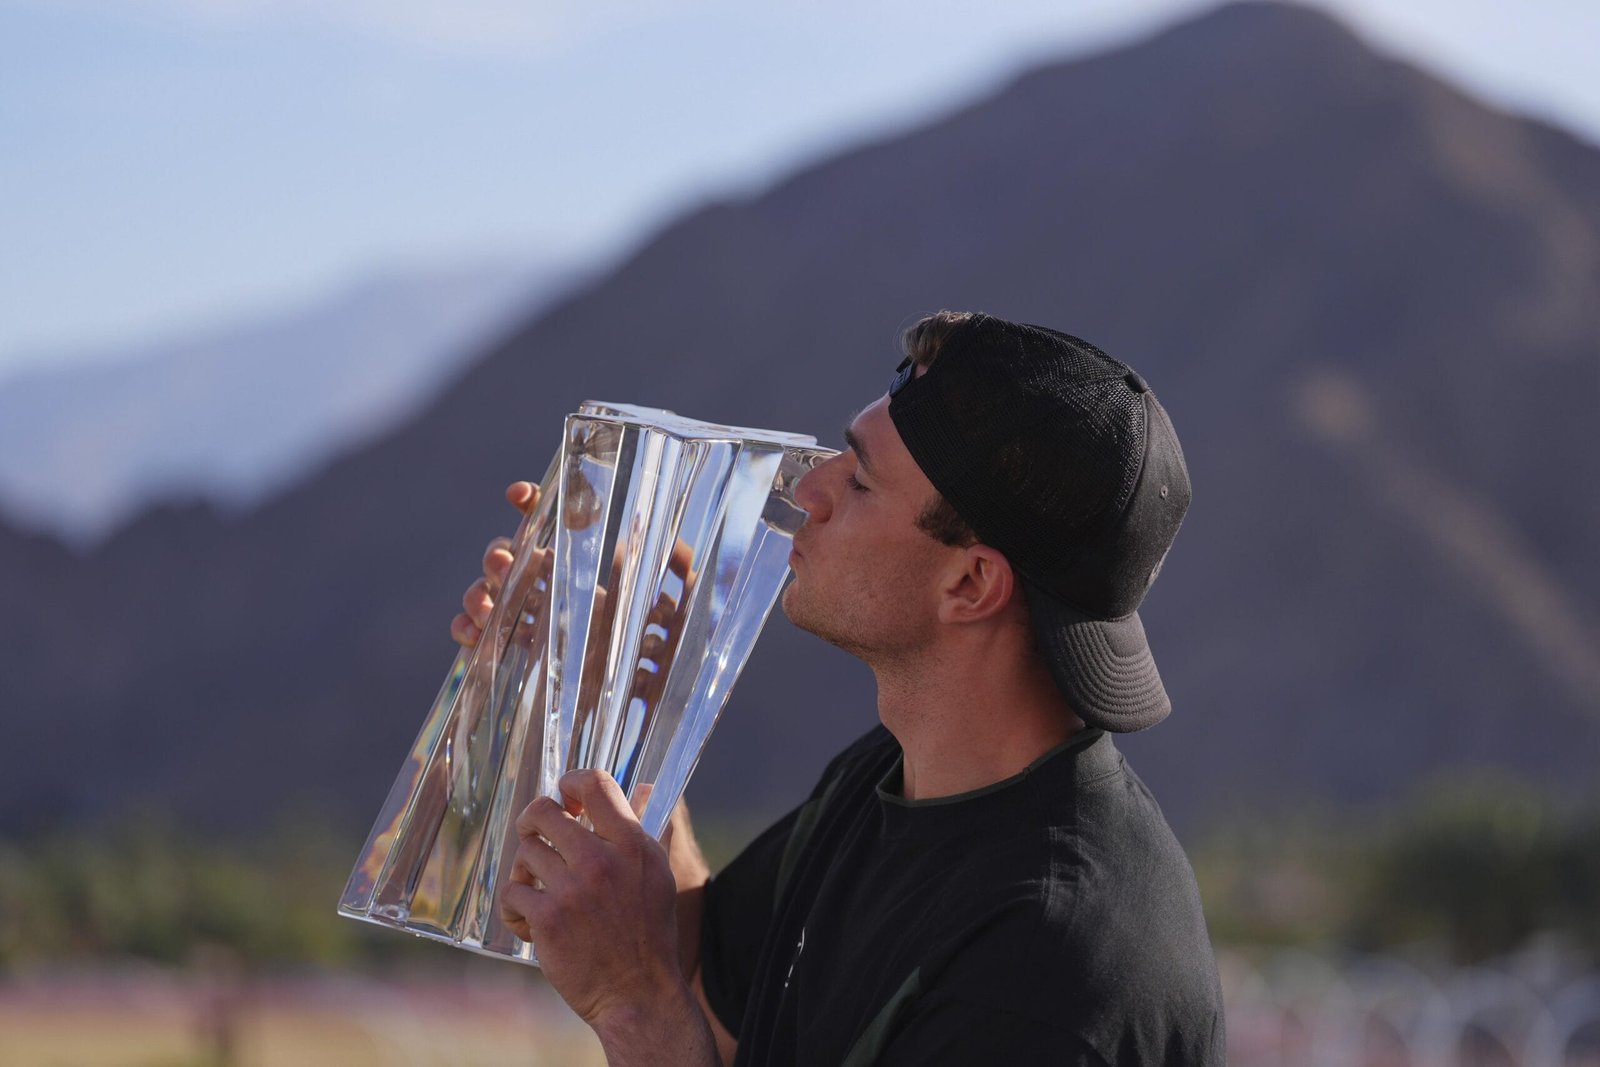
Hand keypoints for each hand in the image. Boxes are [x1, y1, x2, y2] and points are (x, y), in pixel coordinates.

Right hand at [449, 480, 697, 734]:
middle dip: (499, 555)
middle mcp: (563, 589)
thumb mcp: (695, 602)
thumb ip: (685, 568)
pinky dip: (471, 632)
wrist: (670, 704)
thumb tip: (659, 546)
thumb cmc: (684, 647)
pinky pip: (491, 641)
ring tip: (483, 606)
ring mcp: (544, 623)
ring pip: (494, 596)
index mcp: (595, 566)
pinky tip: (469, 632)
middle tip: (501, 562)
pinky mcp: (533, 660)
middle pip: (515, 560)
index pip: (557, 526)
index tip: (519, 494)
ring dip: (479, 593)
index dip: (533, 505)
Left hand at [502, 770, 715, 1061]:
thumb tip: (645, 787)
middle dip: (534, 822)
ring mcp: (572, 889)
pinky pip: (513, 893)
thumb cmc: (648, 934)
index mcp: (632, 845)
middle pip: (544, 812)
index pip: (595, 784)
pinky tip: (530, 921)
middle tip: (537, 837)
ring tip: (539, 891)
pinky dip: (517, 908)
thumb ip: (642, 831)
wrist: (638, 994)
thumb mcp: (657, 874)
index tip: (567, 796)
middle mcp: (602, 861)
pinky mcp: (547, 919)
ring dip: (527, 871)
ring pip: (525, 853)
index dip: (572, 782)